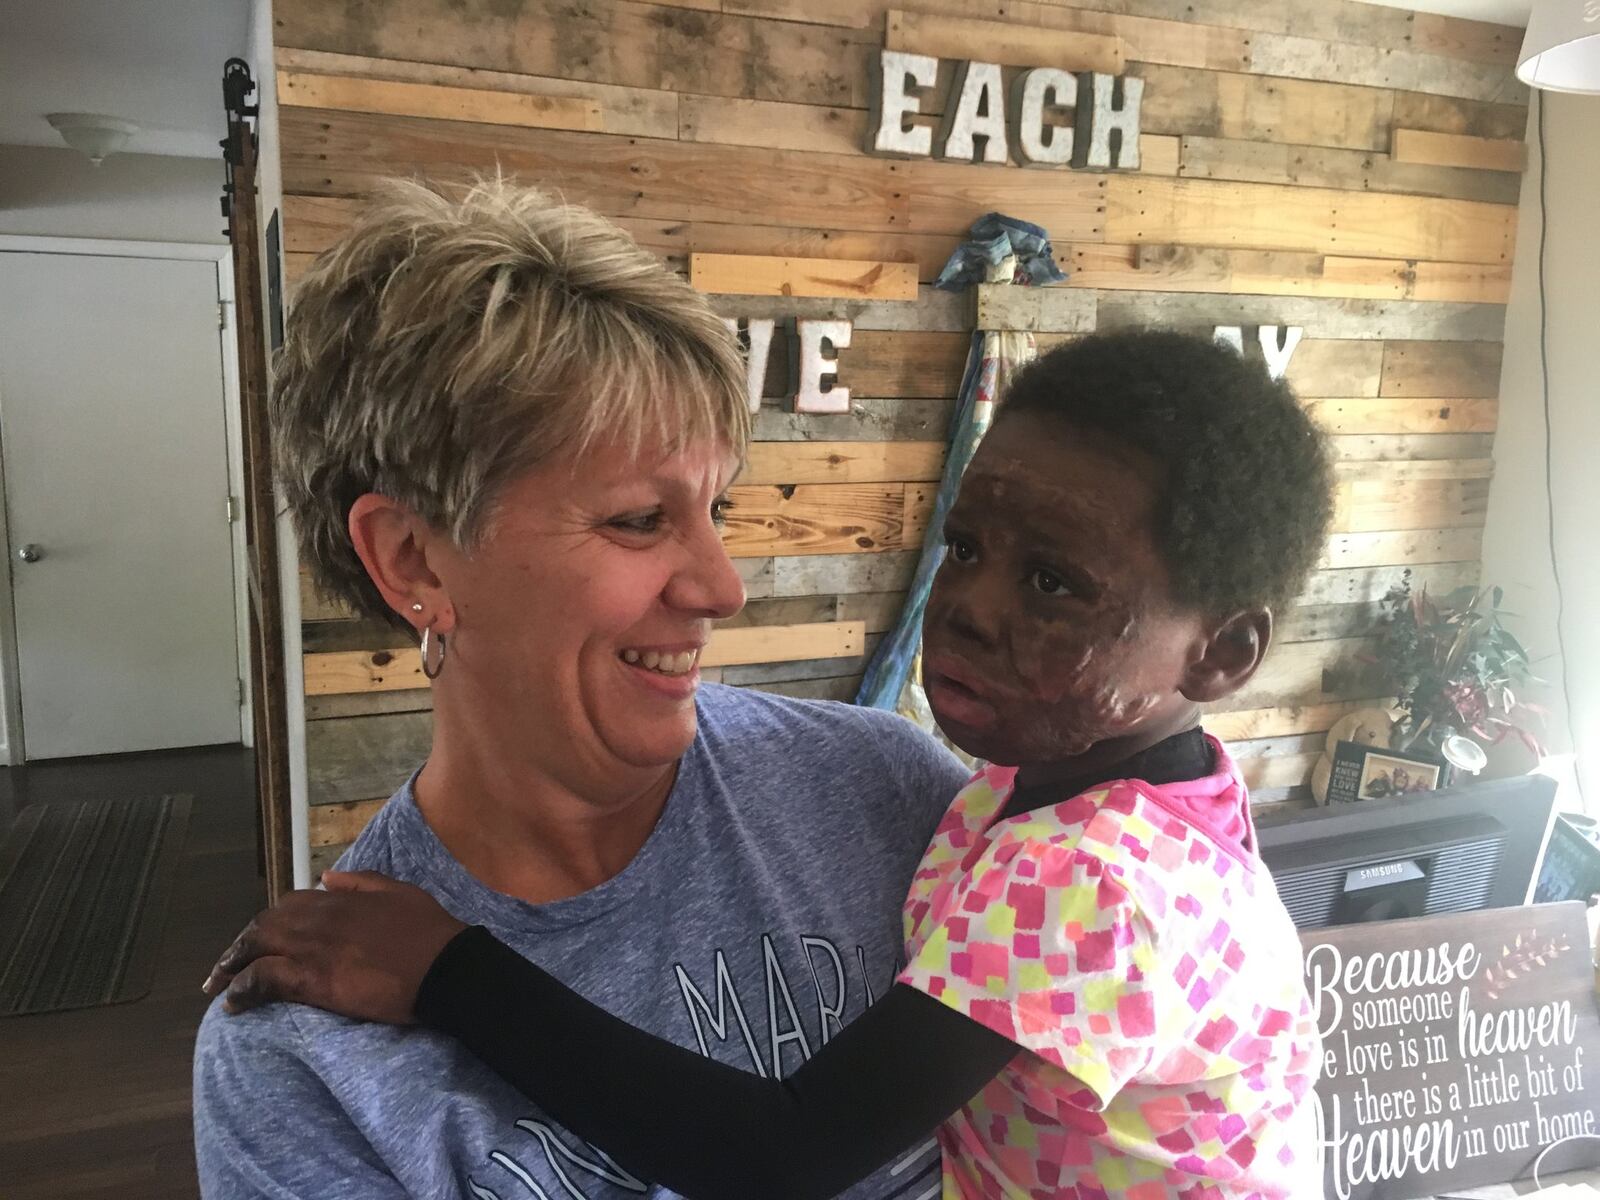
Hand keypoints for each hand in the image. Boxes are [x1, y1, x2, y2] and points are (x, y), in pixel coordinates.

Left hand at [201, 871, 466, 1023]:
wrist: (445, 968)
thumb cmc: (430, 933)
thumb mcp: (400, 892)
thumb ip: (362, 882)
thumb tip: (329, 877)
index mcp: (340, 898)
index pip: (289, 904)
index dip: (270, 922)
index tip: (262, 937)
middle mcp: (319, 918)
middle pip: (264, 925)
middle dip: (242, 944)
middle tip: (228, 964)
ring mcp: (313, 948)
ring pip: (256, 949)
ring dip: (232, 965)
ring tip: (219, 984)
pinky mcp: (312, 979)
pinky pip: (263, 979)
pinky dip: (242, 989)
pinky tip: (233, 1003)